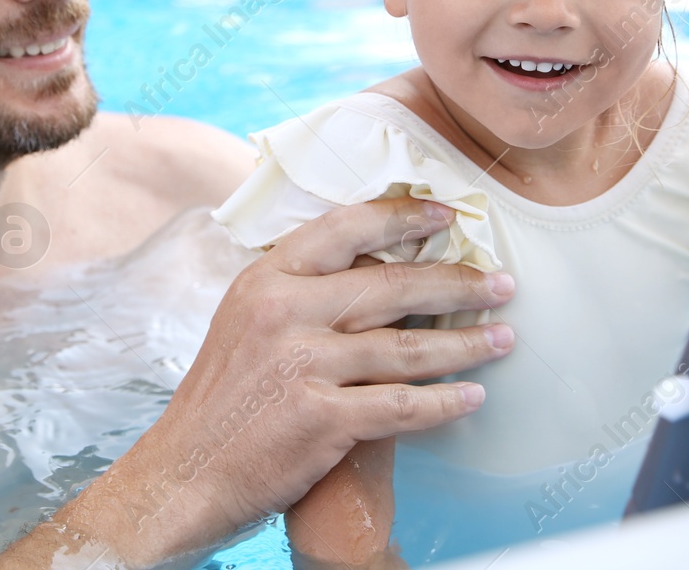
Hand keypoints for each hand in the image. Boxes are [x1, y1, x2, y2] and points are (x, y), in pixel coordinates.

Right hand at [0, 198, 515, 567]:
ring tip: (503, 338)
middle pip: (390, 285)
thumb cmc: (221, 399)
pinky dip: (445, 403)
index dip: (402, 218)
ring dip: (466, 344)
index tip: (446, 216)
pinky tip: (472, 397)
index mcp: (265, 278)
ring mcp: (303, 363)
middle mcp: (284, 311)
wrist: (184, 471)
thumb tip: (369, 268)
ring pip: (407, 347)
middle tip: (500, 283)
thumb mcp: (244, 321)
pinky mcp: (321, 416)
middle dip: (456, 283)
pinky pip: (402, 405)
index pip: (345, 228)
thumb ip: (297, 291)